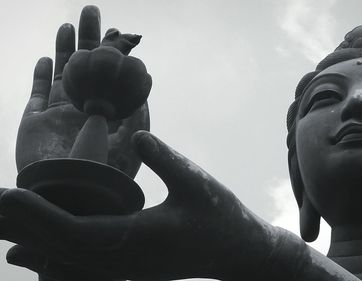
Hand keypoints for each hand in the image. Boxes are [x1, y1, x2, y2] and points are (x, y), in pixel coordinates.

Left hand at [2, 131, 278, 279]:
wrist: (237, 252)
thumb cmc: (222, 216)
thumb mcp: (198, 183)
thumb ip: (166, 160)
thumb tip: (135, 132)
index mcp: (140, 237)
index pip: (77, 229)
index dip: (39, 213)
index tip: (7, 195)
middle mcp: (126, 261)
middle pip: (61, 248)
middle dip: (22, 227)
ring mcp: (126, 270)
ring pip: (66, 262)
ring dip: (29, 243)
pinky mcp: (128, 270)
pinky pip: (78, 269)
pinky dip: (46, 261)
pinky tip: (27, 257)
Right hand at [16, 5, 148, 177]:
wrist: (68, 196)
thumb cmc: (103, 175)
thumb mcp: (129, 143)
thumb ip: (137, 114)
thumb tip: (147, 86)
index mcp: (106, 113)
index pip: (110, 76)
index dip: (112, 54)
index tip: (117, 33)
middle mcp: (84, 110)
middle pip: (86, 68)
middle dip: (88, 40)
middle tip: (92, 12)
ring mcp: (58, 115)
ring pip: (62, 75)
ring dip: (65, 50)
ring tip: (68, 26)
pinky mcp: (35, 123)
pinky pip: (38, 93)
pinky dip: (41, 75)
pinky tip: (46, 59)